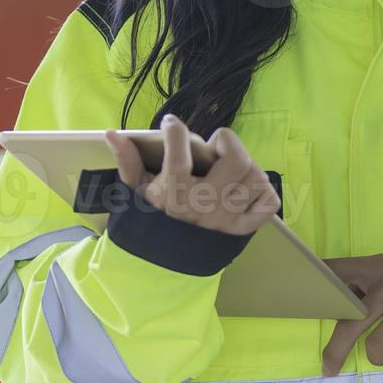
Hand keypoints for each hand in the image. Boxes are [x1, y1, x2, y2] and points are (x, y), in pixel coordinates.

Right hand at [105, 114, 279, 235]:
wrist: (165, 259)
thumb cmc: (152, 215)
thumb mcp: (135, 189)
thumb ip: (127, 160)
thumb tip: (113, 133)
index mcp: (174, 193)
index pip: (179, 154)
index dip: (176, 131)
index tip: (172, 124)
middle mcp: (204, 204)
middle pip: (238, 160)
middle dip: (228, 144)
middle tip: (215, 148)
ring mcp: (227, 217)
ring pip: (256, 177)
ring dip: (246, 166)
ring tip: (229, 168)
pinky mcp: (244, 228)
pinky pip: (269, 202)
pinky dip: (262, 191)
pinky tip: (244, 188)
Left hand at [321, 253, 382, 373]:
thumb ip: (368, 285)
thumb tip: (335, 307)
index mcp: (378, 266)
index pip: (337, 270)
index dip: (314, 281)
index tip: (295, 291)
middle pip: (350, 324)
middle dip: (335, 352)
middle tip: (329, 369)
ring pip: (377, 346)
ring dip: (377, 356)